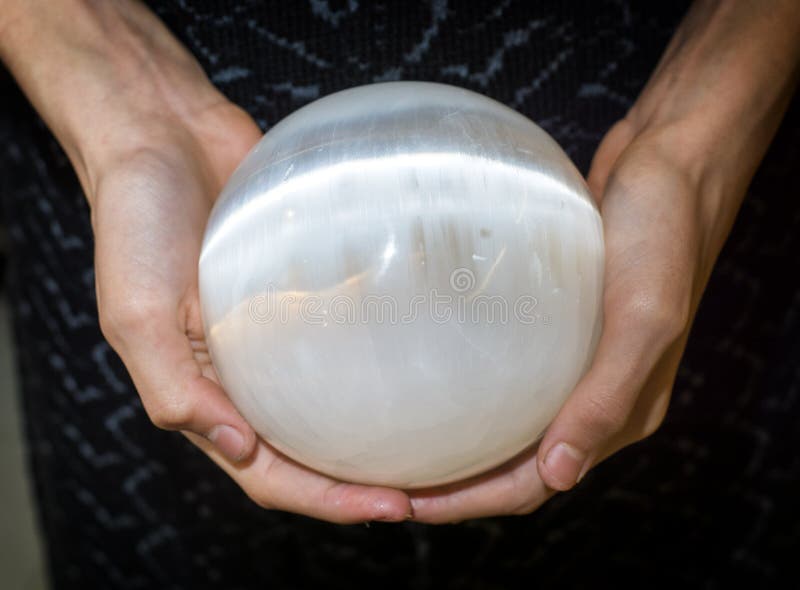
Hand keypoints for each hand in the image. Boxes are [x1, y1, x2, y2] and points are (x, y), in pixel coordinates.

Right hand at [1, 0, 411, 523]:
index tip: (391, 507)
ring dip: (377, 428)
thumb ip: (174, 389)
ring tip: (439, 440)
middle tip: (430, 489)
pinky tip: (421, 356)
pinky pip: (345, 330)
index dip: (326, 499)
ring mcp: (279, 331)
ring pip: (332, 399)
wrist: (163, 136)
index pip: (268, 471)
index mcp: (204, 390)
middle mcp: (246, 371)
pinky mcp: (305, 286)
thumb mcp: (135, 313)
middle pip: (311, 448)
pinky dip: (378, 354)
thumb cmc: (136, 222)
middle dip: (364, 478)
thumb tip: (240, 450)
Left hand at [408, 0, 799, 522]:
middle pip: (514, 463)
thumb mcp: (645, 319)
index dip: (471, 502)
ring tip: (399, 438)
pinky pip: (509, 372)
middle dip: (453, 482)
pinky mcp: (559, 324)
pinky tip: (430, 372)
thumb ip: (607, 399)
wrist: (668, 165)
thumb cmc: (664, 236)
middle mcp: (595, 395)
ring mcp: (575, 360)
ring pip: (508, 422)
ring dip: (459, 441)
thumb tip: (559, 474)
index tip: (407, 503)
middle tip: (387, 478)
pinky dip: (471, 389)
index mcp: (620, 411)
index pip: (535, 483)